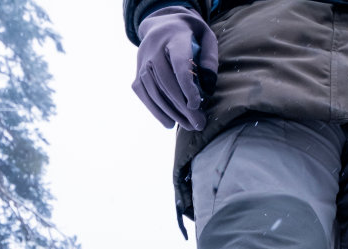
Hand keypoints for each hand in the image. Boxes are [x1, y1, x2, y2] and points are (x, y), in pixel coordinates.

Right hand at [132, 5, 218, 131]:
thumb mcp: (206, 36)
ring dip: (171, 113)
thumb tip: (208, 86)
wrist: (162, 24)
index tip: (196, 105)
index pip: (178, 64)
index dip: (186, 86)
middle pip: (166, 82)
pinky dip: (156, 111)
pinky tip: (169, 122)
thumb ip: (210, 57)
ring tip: (188, 126)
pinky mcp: (137, 71)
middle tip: (199, 124)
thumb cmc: (189, 34)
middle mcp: (154, 47)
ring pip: (154, 91)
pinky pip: (144, 94)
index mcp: (174, 36)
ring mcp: (143, 60)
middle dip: (183, 107)